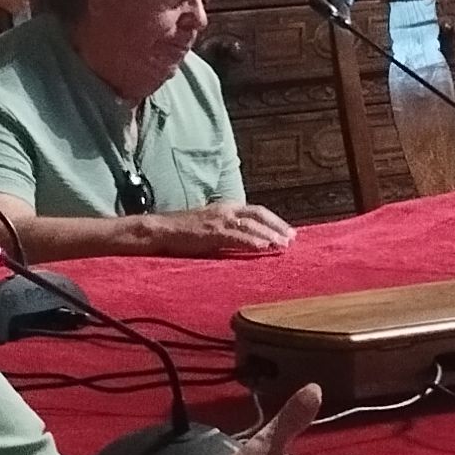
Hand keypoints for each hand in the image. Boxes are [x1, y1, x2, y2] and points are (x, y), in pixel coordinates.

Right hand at [139, 201, 295, 257]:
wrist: (162, 230)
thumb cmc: (184, 230)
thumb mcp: (211, 224)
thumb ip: (228, 227)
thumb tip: (247, 238)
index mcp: (227, 207)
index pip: (256, 210)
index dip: (274, 220)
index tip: (288, 231)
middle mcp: (226, 210)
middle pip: (259, 214)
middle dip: (277, 226)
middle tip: (292, 238)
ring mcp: (219, 220)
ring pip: (251, 225)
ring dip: (269, 235)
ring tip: (283, 245)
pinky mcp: (212, 233)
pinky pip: (236, 236)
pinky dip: (251, 241)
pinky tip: (263, 247)